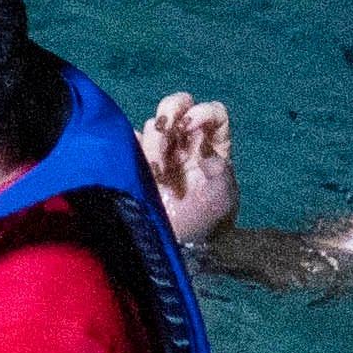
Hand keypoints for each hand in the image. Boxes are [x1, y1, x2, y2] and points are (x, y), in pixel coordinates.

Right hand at [136, 89, 240, 239]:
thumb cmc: (203, 224)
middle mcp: (187, 143)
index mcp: (214, 148)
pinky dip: (132, 145)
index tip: (190, 126)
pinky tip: (139, 166)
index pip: (214, 113)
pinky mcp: (137, 160)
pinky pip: (130, 140)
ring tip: (157, 172)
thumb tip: (201, 143)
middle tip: (166, 130)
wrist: (174, 247)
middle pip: (181, 105)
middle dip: (172, 110)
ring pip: (154, 124)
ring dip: (155, 142)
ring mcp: (162, 150)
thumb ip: (217, 168)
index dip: (204, 112)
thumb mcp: (221, 199)